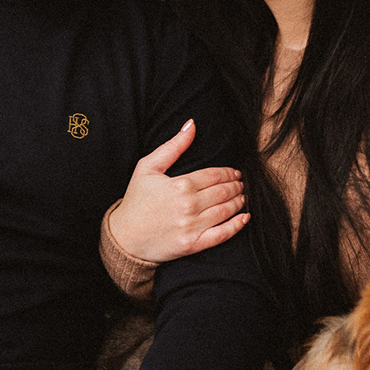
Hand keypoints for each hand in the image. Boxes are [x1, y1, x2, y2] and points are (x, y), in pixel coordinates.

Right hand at [107, 119, 248, 262]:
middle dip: (236, 186)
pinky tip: (245, 218)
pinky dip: (237, 226)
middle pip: (224, 192)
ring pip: (226, 210)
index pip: (215, 176)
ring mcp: (192, 227)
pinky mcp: (193, 244)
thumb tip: (192, 124)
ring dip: (239, 202)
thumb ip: (172, 146)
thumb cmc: (136, 200)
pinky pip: (222, 235)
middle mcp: (189, 206)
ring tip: (241, 197)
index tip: (235, 172)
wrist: (124, 238)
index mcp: (180, 185)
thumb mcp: (147, 168)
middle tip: (240, 184)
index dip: (229, 173)